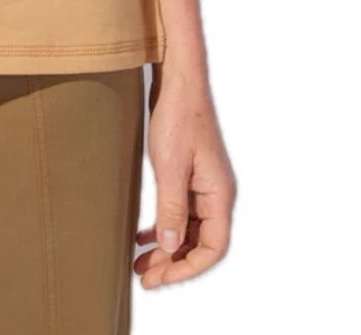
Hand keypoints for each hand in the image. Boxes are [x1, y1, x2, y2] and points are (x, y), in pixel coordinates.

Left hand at [134, 61, 237, 288]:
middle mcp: (216, 194)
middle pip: (199, 242)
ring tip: (140, 263)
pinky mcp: (190, 174)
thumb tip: (173, 248)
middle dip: (173, 263)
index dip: (188, 267)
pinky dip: (164, 226)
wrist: (178, 82)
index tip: (161, 277)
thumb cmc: (178, 118)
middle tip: (143, 276)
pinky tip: (143, 236)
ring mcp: (203, 185)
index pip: (213, 248)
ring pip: (188, 228)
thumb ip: (172, 209)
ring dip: (166, 247)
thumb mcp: (170, 166)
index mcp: (219, 195)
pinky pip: (180, 211)